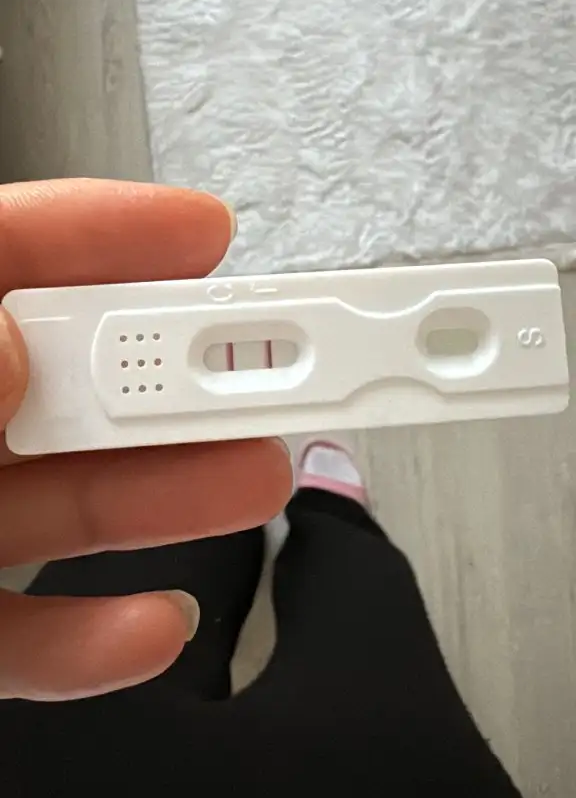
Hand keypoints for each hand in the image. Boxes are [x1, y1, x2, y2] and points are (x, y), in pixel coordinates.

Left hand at [0, 179, 291, 700]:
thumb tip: (8, 343)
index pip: (7, 255)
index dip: (108, 233)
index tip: (203, 231)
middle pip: (61, 380)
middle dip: (169, 375)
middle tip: (262, 368)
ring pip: (61, 501)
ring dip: (165, 498)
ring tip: (253, 481)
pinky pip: (22, 629)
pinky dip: (90, 638)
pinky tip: (149, 626)